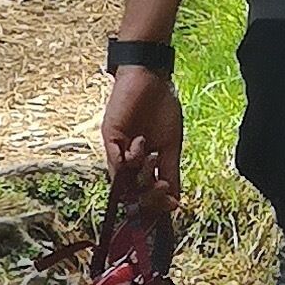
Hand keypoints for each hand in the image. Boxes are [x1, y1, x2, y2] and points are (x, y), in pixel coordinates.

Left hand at [101, 62, 182, 214]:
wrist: (152, 80)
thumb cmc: (162, 109)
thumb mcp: (171, 146)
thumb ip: (170, 173)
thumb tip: (175, 201)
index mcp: (142, 166)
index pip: (145, 195)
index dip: (156, 205)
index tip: (173, 205)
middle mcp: (127, 162)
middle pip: (132, 195)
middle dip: (149, 197)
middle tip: (163, 187)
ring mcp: (117, 151)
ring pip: (123, 181)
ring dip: (141, 174)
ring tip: (154, 155)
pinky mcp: (109, 138)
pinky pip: (115, 161)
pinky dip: (129, 158)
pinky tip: (141, 144)